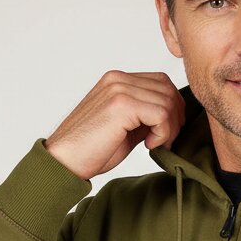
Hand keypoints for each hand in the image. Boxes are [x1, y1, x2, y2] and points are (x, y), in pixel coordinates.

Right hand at [43, 69, 186, 180]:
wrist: (64, 161)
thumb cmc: (91, 150)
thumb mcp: (125, 127)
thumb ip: (144, 116)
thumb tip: (172, 118)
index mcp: (117, 81)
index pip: (160, 82)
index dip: (172, 107)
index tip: (166, 132)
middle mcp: (118, 79)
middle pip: (167, 88)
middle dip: (175, 117)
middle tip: (166, 141)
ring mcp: (119, 89)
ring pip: (167, 101)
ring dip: (170, 128)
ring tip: (155, 144)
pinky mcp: (121, 105)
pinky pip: (161, 114)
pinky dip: (163, 133)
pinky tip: (148, 145)